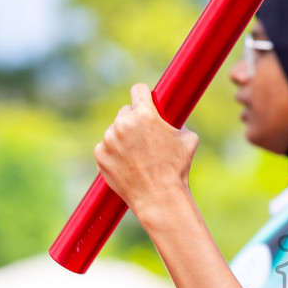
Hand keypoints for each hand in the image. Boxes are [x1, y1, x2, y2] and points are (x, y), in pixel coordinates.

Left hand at [94, 83, 199, 216]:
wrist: (159, 197)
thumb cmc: (177, 169)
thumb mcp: (188, 139)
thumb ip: (177, 124)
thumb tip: (175, 120)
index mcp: (144, 114)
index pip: (137, 89)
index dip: (143, 95)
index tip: (144, 100)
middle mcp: (123, 123)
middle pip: (125, 112)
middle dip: (134, 122)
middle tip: (145, 138)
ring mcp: (109, 140)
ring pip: (115, 131)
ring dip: (123, 139)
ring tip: (138, 157)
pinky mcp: (100, 155)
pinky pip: (105, 148)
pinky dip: (114, 154)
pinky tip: (127, 165)